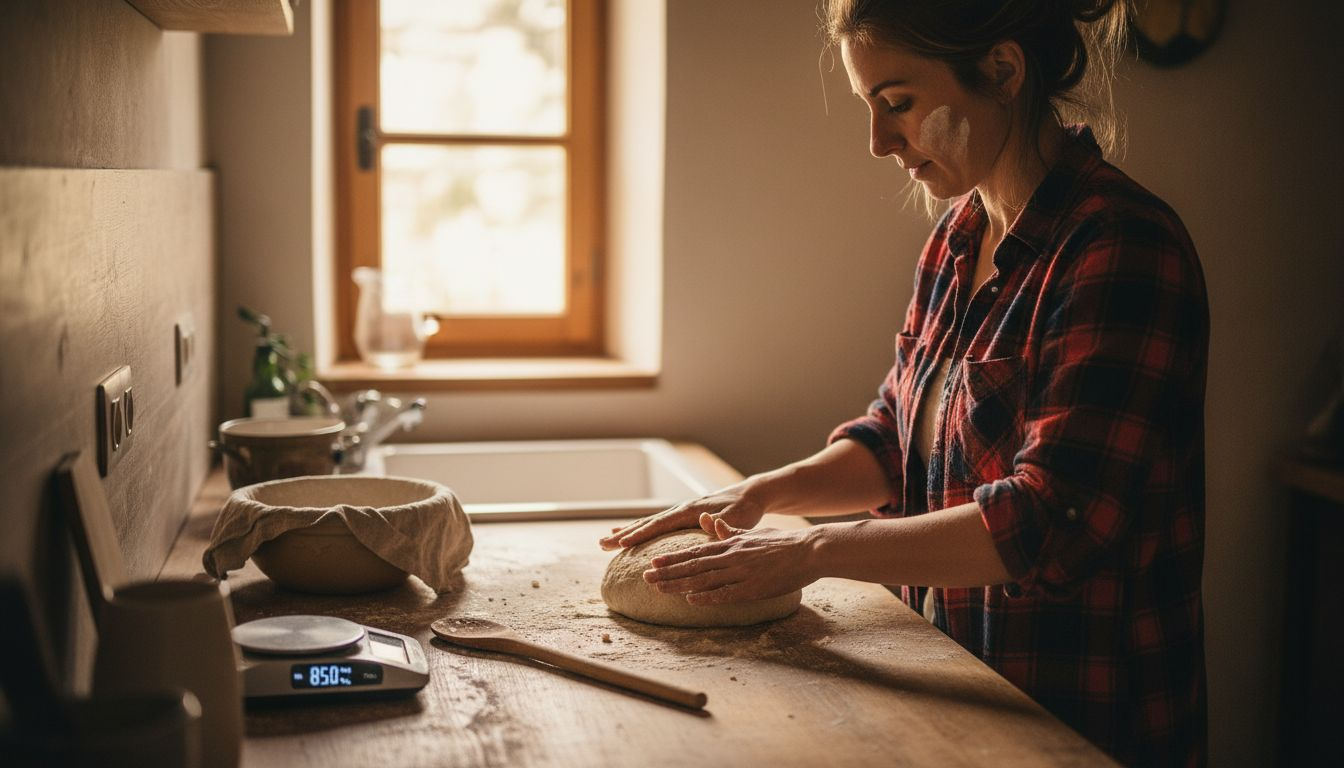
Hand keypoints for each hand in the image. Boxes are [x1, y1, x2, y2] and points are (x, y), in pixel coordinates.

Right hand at [597, 483, 766, 549]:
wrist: (749, 496)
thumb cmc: (744, 510)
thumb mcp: (735, 519)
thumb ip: (721, 522)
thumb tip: (705, 519)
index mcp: (690, 512)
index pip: (660, 524)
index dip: (641, 534)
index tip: (622, 543)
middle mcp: (680, 510)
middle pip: (647, 523)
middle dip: (624, 534)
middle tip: (602, 544)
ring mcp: (679, 512)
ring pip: (647, 524)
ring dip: (626, 532)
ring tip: (605, 541)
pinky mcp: (681, 517)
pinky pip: (655, 525)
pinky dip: (639, 530)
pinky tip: (627, 535)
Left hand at [641, 519, 818, 603]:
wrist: (809, 550)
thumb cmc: (781, 542)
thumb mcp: (751, 532)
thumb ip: (727, 530)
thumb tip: (708, 521)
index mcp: (730, 544)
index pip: (695, 552)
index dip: (672, 558)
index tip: (653, 563)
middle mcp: (732, 557)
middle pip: (693, 566)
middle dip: (668, 572)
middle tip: (645, 578)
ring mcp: (742, 573)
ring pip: (704, 579)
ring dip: (680, 585)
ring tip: (660, 590)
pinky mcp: (754, 588)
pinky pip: (726, 593)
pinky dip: (708, 597)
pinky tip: (691, 600)